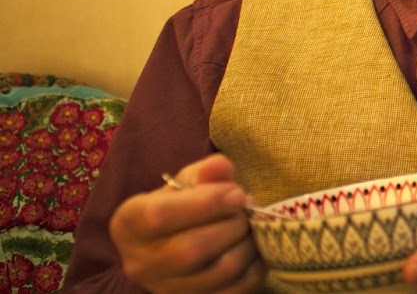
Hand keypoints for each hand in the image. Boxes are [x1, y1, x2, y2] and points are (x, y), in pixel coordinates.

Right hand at [108, 153, 265, 292]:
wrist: (173, 242)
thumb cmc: (180, 205)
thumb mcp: (186, 181)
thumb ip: (204, 172)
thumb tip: (220, 167)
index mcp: (129, 224)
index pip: (159, 216)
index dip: (206, 203)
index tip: (236, 193)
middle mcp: (139, 263)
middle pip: (191, 250)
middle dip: (232, 224)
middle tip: (246, 208)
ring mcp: (165, 289)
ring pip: (219, 272)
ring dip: (248, 244)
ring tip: (251, 226)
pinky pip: (236, 291)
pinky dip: (255, 267)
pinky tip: (254, 249)